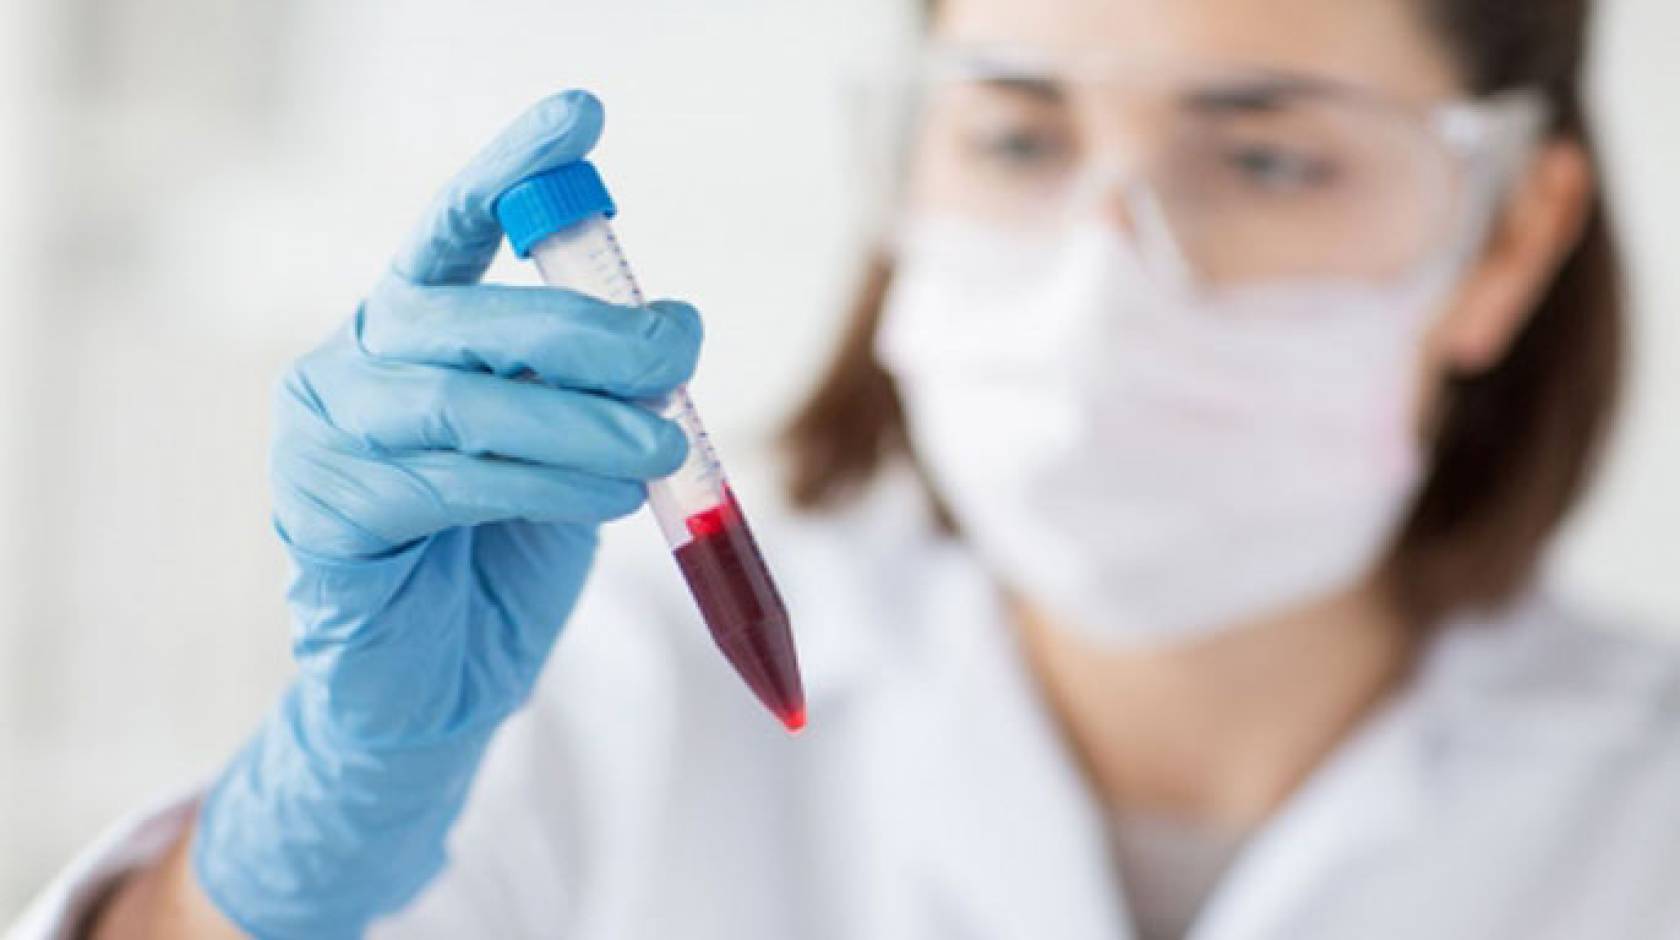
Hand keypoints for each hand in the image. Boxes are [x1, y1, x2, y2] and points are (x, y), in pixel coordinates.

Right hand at [191, 90, 701, 938]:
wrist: (446, 680)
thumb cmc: (511, 551)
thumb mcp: (569, 446)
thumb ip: (593, 384)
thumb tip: (673, 330)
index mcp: (413, 324)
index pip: (457, 223)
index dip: (516, 167)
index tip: (584, 114)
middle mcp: (353, 360)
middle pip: (466, 312)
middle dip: (589, 330)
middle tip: (680, 352)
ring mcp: (323, 434)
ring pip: (460, 403)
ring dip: (578, 423)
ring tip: (658, 451)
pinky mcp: (321, 514)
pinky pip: (441, 484)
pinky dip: (537, 487)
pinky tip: (603, 502)